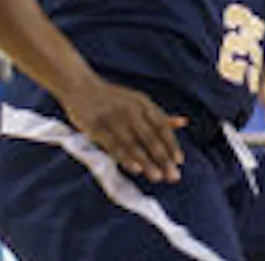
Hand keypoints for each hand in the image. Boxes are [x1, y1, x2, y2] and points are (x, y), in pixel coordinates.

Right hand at [59, 74, 186, 183]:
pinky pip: (113, 145)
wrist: (81, 86)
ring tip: (157, 176)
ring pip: (133, 144)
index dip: (171, 143)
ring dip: (147, 161)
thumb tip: (183, 122)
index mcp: (143, 104)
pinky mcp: (97, 127)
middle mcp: (131, 110)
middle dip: (163, 157)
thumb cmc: (113, 98)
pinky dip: (125, 157)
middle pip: (150, 137)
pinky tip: (135, 169)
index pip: (161, 126)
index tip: (179, 161)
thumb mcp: (138, 102)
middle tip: (173, 176)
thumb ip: (159, 115)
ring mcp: (114, 118)